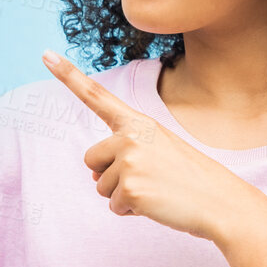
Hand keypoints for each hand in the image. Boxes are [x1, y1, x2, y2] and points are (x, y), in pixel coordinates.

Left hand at [41, 50, 261, 241]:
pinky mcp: (130, 188)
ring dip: (124, 195)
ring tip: (157, 190)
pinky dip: (131, 211)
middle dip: (111, 175)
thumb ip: (123, 155)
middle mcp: (131, 136)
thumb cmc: (190, 178)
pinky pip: (114, 206)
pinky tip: (157, 204)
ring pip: (101, 186)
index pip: (97, 95)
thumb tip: (94, 178)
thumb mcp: (158, 152)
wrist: (222, 202)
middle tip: (149, 178)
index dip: (68, 75)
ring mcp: (129, 161)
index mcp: (139, 122)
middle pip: (91, 160)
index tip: (45, 54)